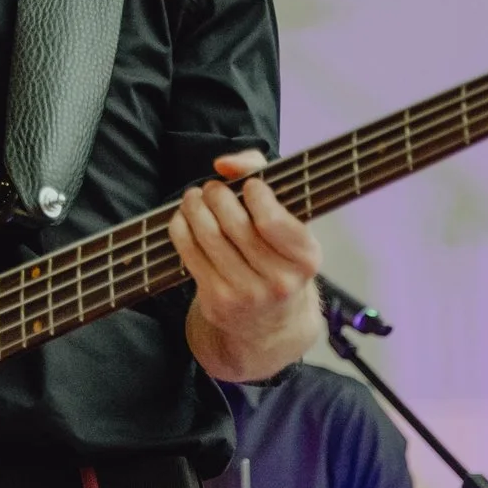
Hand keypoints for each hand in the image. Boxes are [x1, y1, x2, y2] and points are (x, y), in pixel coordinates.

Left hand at [170, 150, 321, 380]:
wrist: (269, 323)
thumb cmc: (277, 260)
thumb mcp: (288, 225)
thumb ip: (264, 177)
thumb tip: (225, 163)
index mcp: (306, 259)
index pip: (272, 221)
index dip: (254, 195)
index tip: (248, 184)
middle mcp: (280, 281)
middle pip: (235, 225)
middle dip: (218, 196)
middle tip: (212, 188)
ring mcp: (247, 294)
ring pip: (209, 236)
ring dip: (195, 208)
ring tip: (194, 197)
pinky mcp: (217, 301)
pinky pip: (190, 254)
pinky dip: (181, 228)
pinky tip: (183, 218)